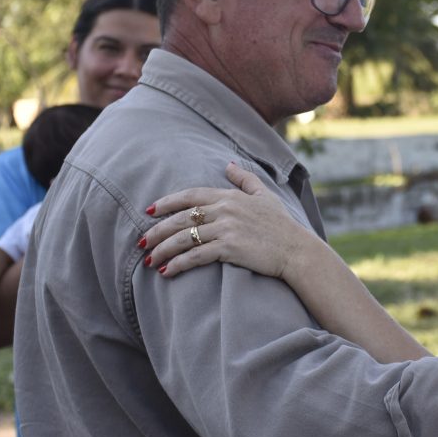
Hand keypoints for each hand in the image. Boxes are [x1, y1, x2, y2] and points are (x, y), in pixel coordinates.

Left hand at [142, 163, 313, 278]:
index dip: (167, 202)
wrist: (296, 250)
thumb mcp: (265, 195)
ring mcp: (226, 229)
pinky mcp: (229, 248)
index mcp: (230, 196)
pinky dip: (179, 264)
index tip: (150, 210)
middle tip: (141, 241)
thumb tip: (229, 164)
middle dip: (157, 230)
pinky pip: (196, 255)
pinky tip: (168, 271)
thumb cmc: (282, 224)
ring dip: (163, 250)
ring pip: (184, 238)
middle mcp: (225, 210)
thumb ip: (245, 179)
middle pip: (181, 218)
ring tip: (150, 260)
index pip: (190, 195)